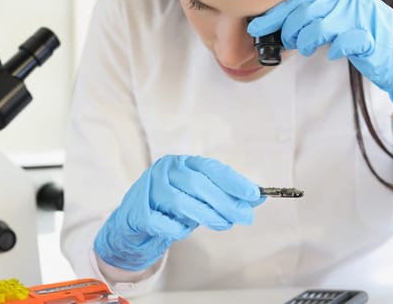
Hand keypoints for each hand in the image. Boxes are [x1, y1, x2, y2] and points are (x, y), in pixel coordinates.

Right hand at [94, 155, 264, 270]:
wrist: (135, 224)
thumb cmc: (173, 207)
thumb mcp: (201, 198)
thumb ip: (226, 195)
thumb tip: (257, 197)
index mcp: (183, 163)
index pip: (211, 168)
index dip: (233, 181)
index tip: (253, 195)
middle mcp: (165, 170)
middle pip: (198, 184)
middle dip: (225, 202)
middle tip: (244, 217)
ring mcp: (149, 189)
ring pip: (181, 202)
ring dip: (207, 215)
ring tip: (224, 224)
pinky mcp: (137, 211)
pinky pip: (162, 222)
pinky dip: (178, 229)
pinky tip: (186, 230)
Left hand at [247, 0, 392, 112]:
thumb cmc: (374, 45)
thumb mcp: (344, 28)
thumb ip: (320, 24)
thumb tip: (287, 30)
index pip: (302, 0)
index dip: (276, 13)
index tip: (256, 26)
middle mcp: (351, 3)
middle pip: (306, 9)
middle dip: (286, 28)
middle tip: (281, 42)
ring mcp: (362, 19)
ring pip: (320, 23)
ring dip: (305, 39)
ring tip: (304, 49)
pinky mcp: (370, 39)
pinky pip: (344, 41)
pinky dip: (334, 49)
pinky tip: (331, 54)